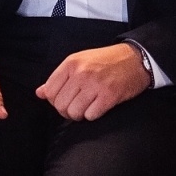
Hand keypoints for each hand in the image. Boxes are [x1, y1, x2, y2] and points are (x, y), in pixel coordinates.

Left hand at [36, 43, 150, 121]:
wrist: (135, 59)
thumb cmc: (106, 61)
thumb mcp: (80, 62)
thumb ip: (58, 78)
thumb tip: (40, 93)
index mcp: (71, 63)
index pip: (50, 91)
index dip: (55, 100)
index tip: (65, 99)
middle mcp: (81, 73)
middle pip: (60, 105)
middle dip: (67, 111)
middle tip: (77, 106)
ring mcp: (95, 85)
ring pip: (74, 113)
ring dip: (80, 115)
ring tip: (87, 107)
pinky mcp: (109, 96)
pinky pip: (91, 116)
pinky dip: (93, 115)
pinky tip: (98, 107)